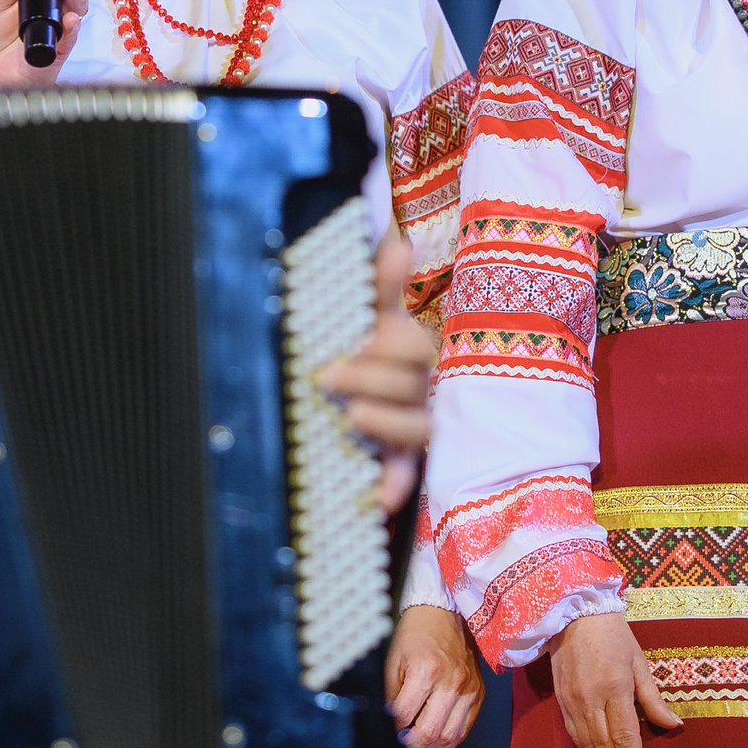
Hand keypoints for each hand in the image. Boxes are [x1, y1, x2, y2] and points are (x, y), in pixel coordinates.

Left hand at [319, 233, 435, 470]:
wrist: (352, 388)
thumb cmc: (363, 342)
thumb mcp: (370, 313)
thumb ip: (380, 284)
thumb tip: (400, 247)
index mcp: (412, 348)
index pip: (413, 347)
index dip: (387, 345)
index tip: (353, 340)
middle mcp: (420, 388)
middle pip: (410, 387)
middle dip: (369, 379)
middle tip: (327, 376)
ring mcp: (414, 425)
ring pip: (417, 430)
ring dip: (387, 425)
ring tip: (351, 418)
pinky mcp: (402, 461)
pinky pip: (405, 477)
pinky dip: (392, 489)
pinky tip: (374, 500)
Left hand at [387, 605, 484, 747]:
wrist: (445, 611)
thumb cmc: (417, 632)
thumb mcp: (393, 659)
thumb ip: (389, 693)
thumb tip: (384, 722)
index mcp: (426, 670)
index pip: (404, 715)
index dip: (391, 733)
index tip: (384, 739)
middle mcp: (451, 682)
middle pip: (429, 731)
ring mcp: (468, 689)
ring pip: (449, 737)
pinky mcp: (478, 693)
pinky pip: (464, 729)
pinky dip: (448, 745)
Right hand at [548, 613, 681, 747]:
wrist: (574, 612)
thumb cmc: (612, 633)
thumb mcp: (639, 662)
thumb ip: (654, 698)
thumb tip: (673, 725)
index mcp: (615, 687)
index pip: (625, 736)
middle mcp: (591, 698)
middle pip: (605, 746)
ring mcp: (572, 701)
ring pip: (587, 744)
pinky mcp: (560, 700)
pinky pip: (573, 734)